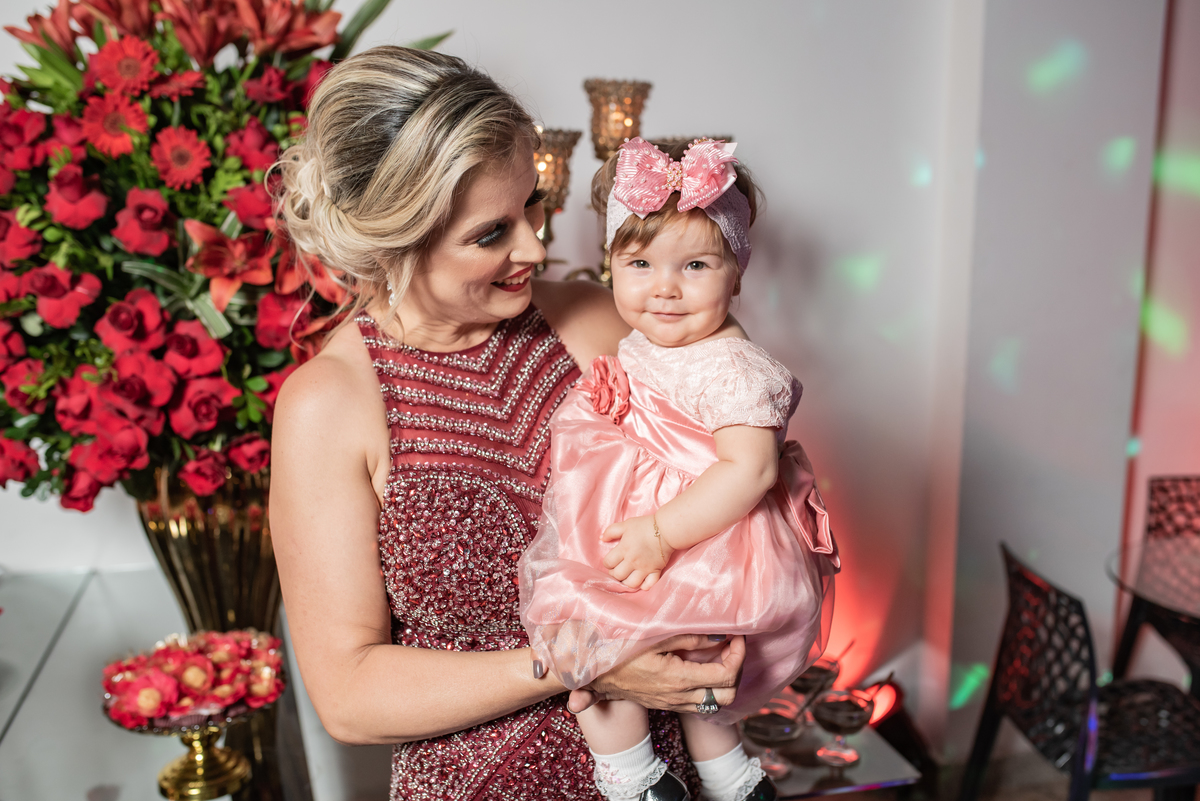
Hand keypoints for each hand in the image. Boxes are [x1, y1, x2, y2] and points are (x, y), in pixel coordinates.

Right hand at [567, 634, 744, 714]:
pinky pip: (700, 703)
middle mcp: (678, 696)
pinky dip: (711, 688)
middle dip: (737, 669)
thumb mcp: (654, 637)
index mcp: (677, 679)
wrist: (593, 673)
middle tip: (733, 647)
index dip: (738, 656)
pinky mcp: (667, 704)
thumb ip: (689, 638)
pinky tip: (705, 667)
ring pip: (716, 703)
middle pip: (728, 695)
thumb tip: (719, 635)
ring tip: (722, 656)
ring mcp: (673, 703)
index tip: (737, 637)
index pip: (726, 676)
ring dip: (726, 680)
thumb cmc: (620, 649)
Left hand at [601, 515, 672, 589]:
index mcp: (624, 549)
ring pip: (631, 583)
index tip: (610, 561)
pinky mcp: (655, 572)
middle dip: (614, 573)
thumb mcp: (626, 524)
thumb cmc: (645, 526)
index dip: (607, 563)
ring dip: (626, 581)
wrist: (666, 530)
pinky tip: (640, 581)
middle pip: (617, 575)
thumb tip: (601, 538)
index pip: (608, 563)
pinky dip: (643, 586)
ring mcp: (644, 568)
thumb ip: (611, 531)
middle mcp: (633, 561)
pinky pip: (648, 585)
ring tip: (626, 576)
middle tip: (617, 569)